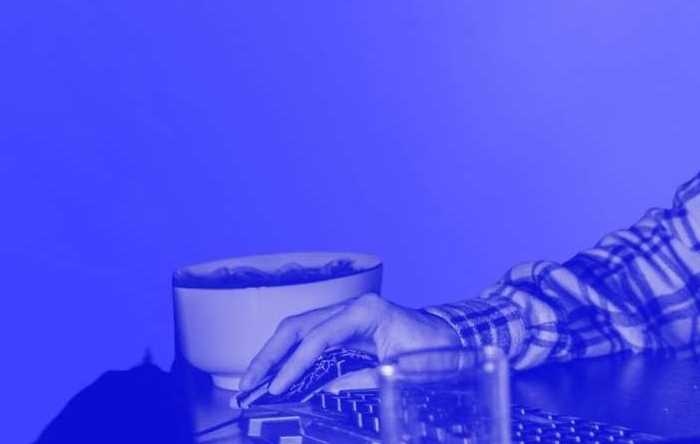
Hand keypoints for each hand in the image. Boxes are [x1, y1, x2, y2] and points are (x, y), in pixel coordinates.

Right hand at [235, 292, 459, 399]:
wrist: (451, 337)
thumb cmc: (434, 350)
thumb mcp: (403, 369)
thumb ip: (365, 379)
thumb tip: (328, 393)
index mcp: (367, 312)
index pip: (319, 336)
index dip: (295, 364)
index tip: (277, 389)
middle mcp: (351, 307)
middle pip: (297, 326)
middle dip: (269, 356)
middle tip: (247, 386)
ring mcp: (345, 314)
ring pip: (296, 329)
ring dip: (272, 355)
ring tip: (250, 383)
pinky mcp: (343, 326)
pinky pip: (308, 337)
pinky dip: (287, 355)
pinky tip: (274, 375)